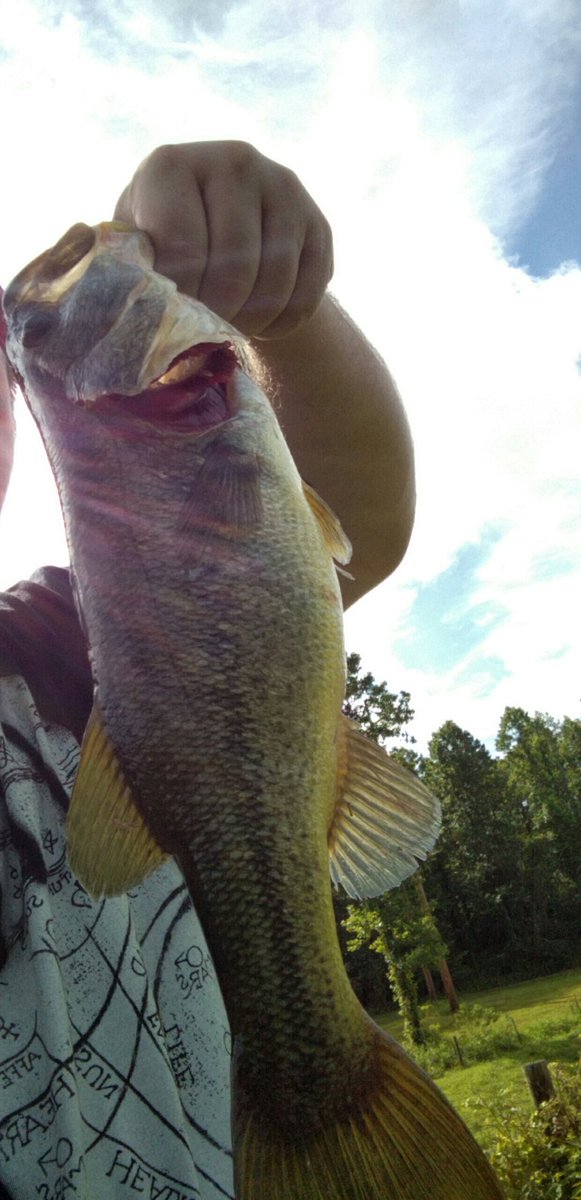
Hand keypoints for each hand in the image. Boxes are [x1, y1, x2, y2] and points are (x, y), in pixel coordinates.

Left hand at [113, 141, 332, 338]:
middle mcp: (232, 160)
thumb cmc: (161, 244)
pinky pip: (308, 289)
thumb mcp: (136, 246)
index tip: (178, 319)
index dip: (182, 296)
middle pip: (234, 263)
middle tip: (207, 332)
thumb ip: (130, 267)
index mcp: (171, 164)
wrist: (218, 226)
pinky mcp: (317, 219)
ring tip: (232, 327)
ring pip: (275, 279)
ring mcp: (281, 185)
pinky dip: (285, 320)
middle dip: (220, 313)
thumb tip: (126, 307)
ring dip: (253, 320)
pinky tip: (262, 324)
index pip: (183, 245)